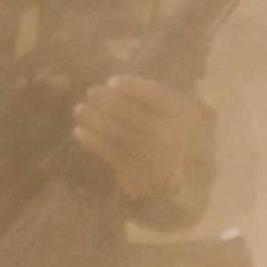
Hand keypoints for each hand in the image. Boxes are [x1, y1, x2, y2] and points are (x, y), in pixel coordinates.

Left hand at [72, 72, 204, 207]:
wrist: (183, 185)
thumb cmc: (174, 138)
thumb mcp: (178, 116)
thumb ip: (156, 98)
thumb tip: (114, 85)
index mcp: (186, 116)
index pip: (156, 96)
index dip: (132, 87)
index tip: (111, 81)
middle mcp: (173, 138)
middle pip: (133, 114)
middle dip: (108, 101)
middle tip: (91, 92)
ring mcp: (156, 160)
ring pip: (118, 133)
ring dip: (95, 119)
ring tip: (80, 110)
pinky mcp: (140, 178)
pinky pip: (111, 155)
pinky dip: (93, 141)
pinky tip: (80, 131)